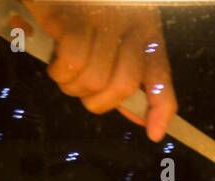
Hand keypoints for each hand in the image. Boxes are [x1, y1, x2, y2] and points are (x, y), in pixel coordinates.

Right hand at [26, 2, 175, 141]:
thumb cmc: (76, 12)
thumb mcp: (107, 39)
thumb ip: (122, 75)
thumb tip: (140, 116)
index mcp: (145, 29)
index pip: (160, 74)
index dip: (160, 107)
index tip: (155, 133)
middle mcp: (132, 22)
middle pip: (122, 86)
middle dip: (95, 100)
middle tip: (79, 87)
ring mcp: (106, 18)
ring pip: (93, 79)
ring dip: (70, 84)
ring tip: (62, 67)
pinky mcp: (77, 17)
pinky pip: (72, 61)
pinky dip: (58, 70)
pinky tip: (54, 58)